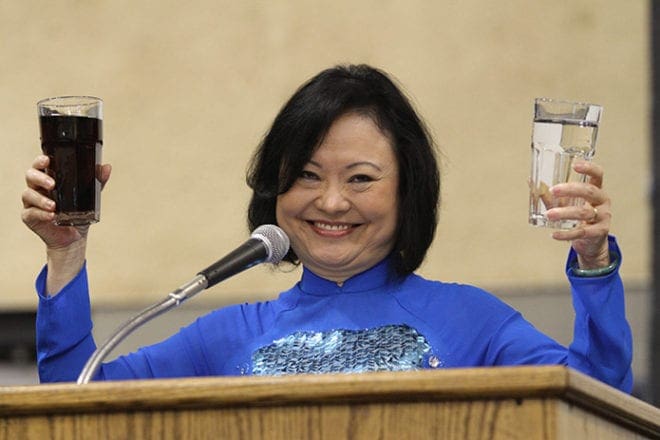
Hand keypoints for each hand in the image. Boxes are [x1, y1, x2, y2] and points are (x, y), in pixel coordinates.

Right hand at [22, 155, 111, 293]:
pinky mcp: (29, 217)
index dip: (40, 161)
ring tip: (53, 205)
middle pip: (30, 176)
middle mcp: (37, 189)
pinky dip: (41, 214)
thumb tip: (107, 167)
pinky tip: (51, 216)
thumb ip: (97, 182)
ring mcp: (31, 203)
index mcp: (49, 179)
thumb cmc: (77, 213)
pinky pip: (31, 213)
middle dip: (40, 178)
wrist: (74, 237)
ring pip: (28, 194)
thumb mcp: (89, 196)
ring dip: (41, 199)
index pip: (40, 166)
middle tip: (52, 184)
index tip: (47, 160)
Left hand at [545, 161, 610, 268]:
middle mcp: (602, 201)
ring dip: (564, 213)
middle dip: (570, 190)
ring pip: (584, 212)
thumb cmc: (579, 218)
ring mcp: (603, 217)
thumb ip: (550, 195)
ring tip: (548, 214)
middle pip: (589, 191)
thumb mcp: (566, 204)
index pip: (597, 175)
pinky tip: (554, 234)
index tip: (575, 165)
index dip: (589, 168)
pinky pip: (581, 232)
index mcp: (596, 190)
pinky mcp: (599, 232)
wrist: (591, 242)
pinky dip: (566, 234)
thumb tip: (531, 180)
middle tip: (553, 190)